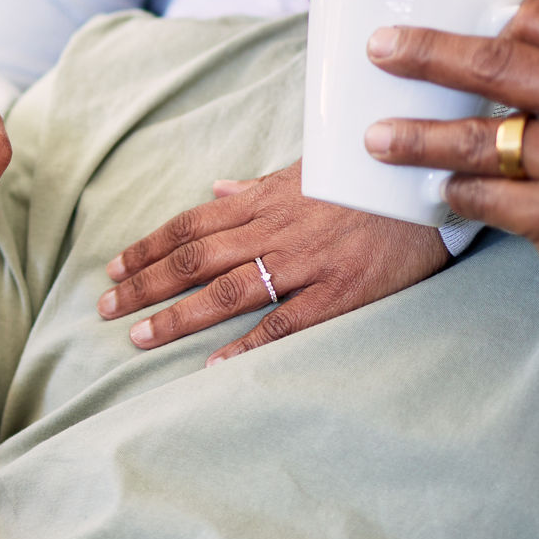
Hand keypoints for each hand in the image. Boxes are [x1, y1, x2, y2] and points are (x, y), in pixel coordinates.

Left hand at [98, 160, 449, 361]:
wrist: (432, 186)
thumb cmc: (366, 180)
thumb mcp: (309, 171)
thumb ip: (258, 186)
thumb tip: (216, 191)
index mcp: (265, 200)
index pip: (190, 225)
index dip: (147, 247)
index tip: (113, 269)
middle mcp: (276, 229)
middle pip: (195, 259)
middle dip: (145, 284)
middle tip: (106, 310)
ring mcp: (306, 263)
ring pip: (228, 291)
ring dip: (178, 316)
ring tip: (140, 337)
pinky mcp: (339, 293)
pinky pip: (284, 324)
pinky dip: (246, 346)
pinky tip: (213, 367)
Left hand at [362, 0, 538, 324]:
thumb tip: (521, 33)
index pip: (538, 17)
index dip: (489, 20)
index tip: (453, 24)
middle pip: (491, 63)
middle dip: (423, 53)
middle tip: (378, 49)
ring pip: (474, 137)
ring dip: (415, 136)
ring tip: (377, 137)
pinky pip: (483, 197)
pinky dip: (455, 193)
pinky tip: (436, 191)